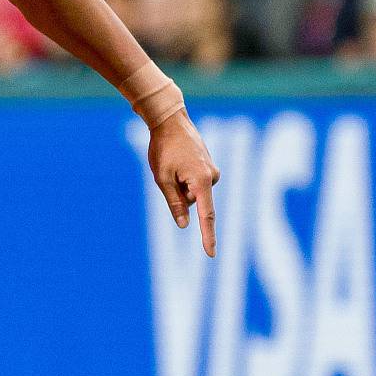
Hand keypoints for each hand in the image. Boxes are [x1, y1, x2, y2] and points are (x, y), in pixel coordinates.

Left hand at [147, 108, 219, 255]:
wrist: (171, 121)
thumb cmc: (163, 149)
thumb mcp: (162, 179)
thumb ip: (174, 203)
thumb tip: (184, 224)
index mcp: (202, 181)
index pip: (206, 216)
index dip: (207, 236)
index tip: (211, 254)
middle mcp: (213, 177)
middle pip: (192, 202)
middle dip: (178, 194)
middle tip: (167, 171)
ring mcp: (213, 171)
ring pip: (193, 193)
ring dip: (180, 185)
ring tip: (173, 163)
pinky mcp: (210, 167)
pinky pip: (195, 183)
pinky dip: (184, 178)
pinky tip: (178, 161)